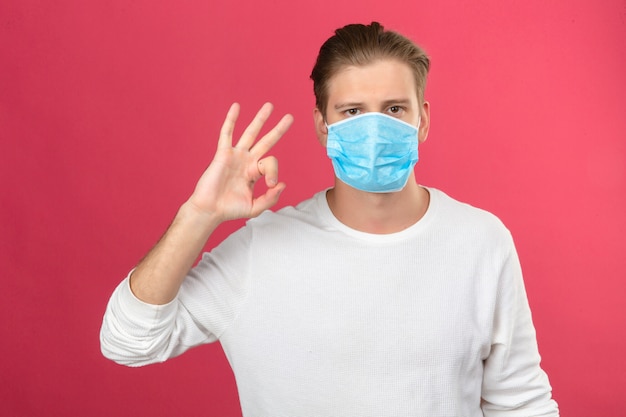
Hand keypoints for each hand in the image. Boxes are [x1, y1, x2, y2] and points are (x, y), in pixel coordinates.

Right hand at [187, 102, 293, 221]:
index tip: (271, 184)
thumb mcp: (255, 208)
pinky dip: (231, 120)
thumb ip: (270, 198)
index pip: (270, 163)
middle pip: (266, 141)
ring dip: (260, 119)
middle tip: (290, 117)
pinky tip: (236, 106)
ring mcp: (235, 156)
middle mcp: (247, 161)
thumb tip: (283, 184)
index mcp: (255, 172)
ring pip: (250, 133)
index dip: (274, 172)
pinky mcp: (223, 154)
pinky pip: (227, 133)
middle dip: (278, 129)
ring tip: (269, 106)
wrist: (210, 210)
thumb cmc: (230, 210)